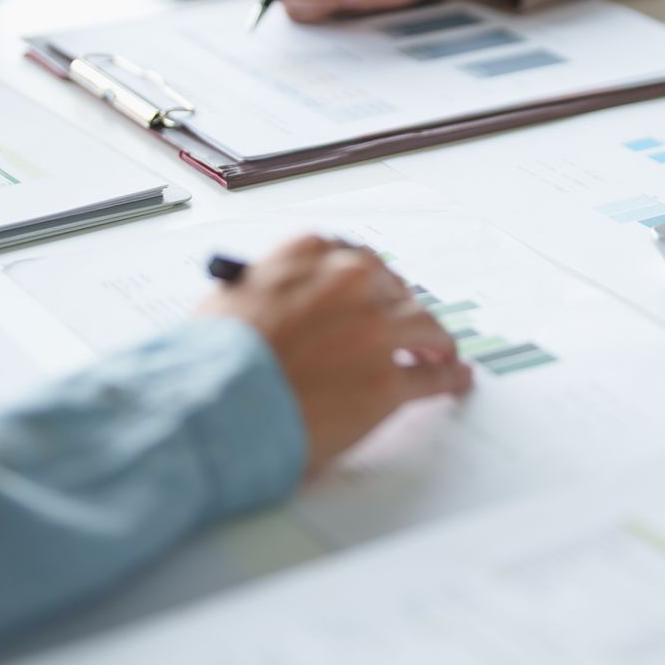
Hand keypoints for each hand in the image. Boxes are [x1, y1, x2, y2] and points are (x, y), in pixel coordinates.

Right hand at [197, 236, 471, 471]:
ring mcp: (374, 332)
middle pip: (393, 289)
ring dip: (435, 340)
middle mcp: (349, 283)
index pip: (352, 257)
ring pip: (424, 326)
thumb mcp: (227, 302)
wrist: (214, 407)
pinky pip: (433, 377)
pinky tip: (455, 379)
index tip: (370, 290)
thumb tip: (275, 308)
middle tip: (402, 327)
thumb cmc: (210, 362)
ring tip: (441, 353)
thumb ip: (265, 293)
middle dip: (397, 308)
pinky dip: (449, 378)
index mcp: (308, 256)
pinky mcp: (388, 383)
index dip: (365, 281)